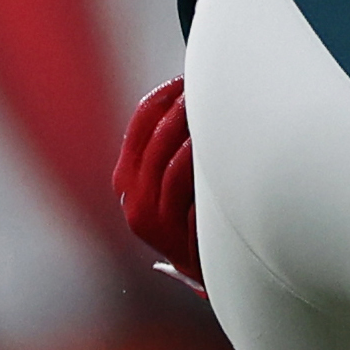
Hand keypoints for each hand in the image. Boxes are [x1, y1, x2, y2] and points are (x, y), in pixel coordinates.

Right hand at [114, 78, 205, 293]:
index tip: (189, 78)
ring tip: (218, 119)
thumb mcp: (174, 182)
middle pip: (157, 141)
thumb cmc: (196, 216)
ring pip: (172, 167)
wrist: (204, 270)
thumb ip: (175, 147)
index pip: (140, 123)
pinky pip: (192, 198)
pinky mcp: (177, 239)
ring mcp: (154, 221)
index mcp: (127, 178)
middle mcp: (133, 199)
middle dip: (184, 111)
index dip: (165, 96)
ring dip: (197, 139)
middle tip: (209, 92)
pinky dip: (205, 174)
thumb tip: (200, 98)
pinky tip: (222, 157)